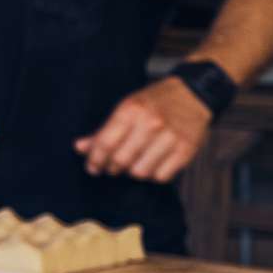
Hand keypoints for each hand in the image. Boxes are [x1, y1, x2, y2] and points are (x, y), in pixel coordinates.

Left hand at [75, 78, 211, 182]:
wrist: (192, 95)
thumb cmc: (154, 102)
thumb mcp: (126, 108)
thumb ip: (103, 130)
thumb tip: (79, 148)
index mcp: (132, 110)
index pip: (105, 143)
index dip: (94, 159)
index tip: (92, 167)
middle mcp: (152, 123)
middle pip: (121, 160)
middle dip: (112, 167)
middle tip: (111, 167)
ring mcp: (171, 138)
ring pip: (141, 172)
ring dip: (133, 171)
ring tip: (134, 162)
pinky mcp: (186, 150)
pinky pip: (161, 177)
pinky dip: (153, 174)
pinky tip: (152, 163)